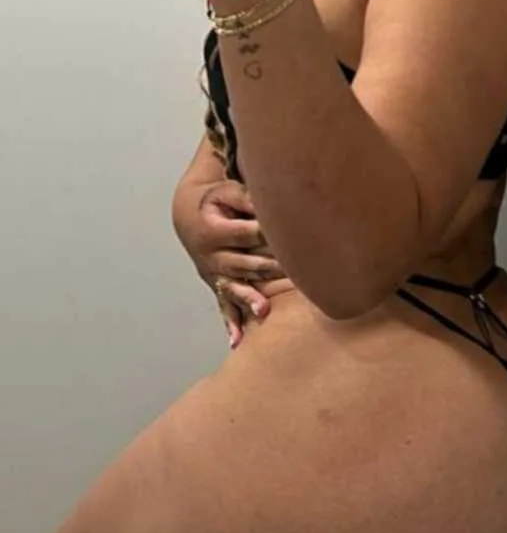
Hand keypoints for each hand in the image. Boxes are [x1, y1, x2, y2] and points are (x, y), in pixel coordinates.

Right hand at [180, 179, 292, 345]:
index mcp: (211, 231)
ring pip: (234, 287)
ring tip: (263, 309)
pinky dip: (231, 323)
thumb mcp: (226, 192)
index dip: (263, 232)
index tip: (286, 236)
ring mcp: (213, 274)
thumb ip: (246, 196)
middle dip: (266, 267)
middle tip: (291, 272)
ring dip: (249, 298)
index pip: (243, 233)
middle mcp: (210, 256)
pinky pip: (224, 306)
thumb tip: (267, 199)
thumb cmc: (213, 202)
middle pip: (242, 263)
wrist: (189, 217)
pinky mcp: (218, 286)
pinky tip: (236, 340)